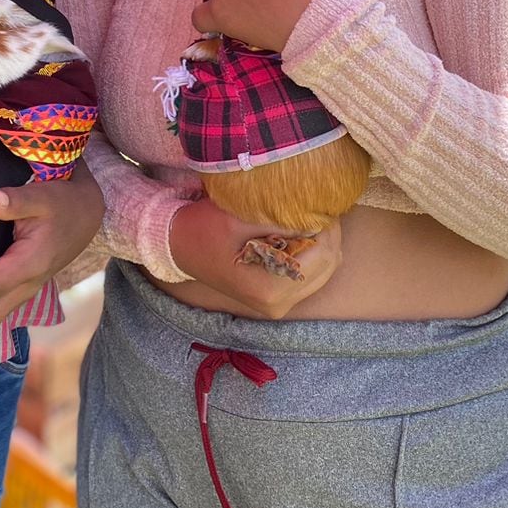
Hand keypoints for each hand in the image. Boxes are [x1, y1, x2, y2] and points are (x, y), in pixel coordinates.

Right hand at [169, 199, 341, 317]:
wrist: (178, 246)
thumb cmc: (204, 229)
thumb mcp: (239, 218)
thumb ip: (281, 221)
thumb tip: (318, 217)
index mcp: (270, 289)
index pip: (323, 254)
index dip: (326, 225)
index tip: (320, 201)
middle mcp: (278, 305)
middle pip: (329, 264)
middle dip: (327, 233)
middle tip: (316, 206)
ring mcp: (279, 305)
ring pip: (324, 270)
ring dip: (320, 242)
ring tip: (304, 218)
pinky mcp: (277, 299)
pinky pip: (311, 275)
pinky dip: (311, 253)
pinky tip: (295, 234)